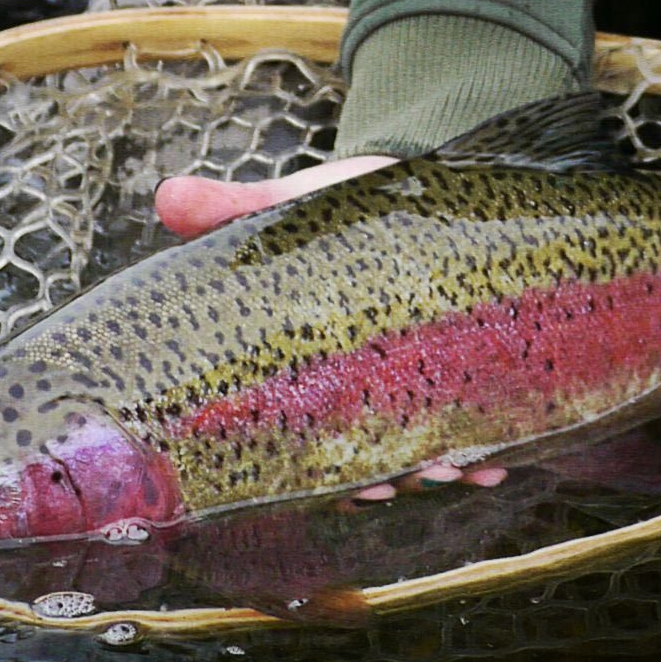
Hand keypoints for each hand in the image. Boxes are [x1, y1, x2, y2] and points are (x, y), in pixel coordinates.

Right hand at [154, 155, 508, 501]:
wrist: (411, 179)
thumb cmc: (341, 207)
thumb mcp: (289, 209)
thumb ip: (232, 210)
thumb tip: (164, 196)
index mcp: (312, 367)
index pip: (310, 438)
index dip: (324, 471)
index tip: (347, 482)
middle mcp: (361, 385)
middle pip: (369, 453)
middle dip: (387, 475)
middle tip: (409, 477)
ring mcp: (415, 378)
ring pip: (422, 445)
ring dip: (439, 466)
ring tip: (456, 470)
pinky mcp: (466, 359)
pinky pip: (474, 418)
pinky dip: (488, 445)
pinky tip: (496, 463)